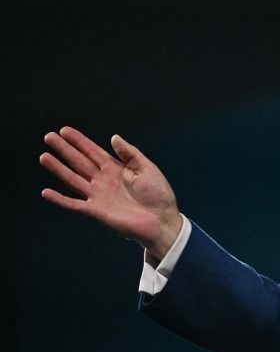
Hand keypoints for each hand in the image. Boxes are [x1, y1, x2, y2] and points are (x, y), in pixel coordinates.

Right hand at [39, 126, 181, 260]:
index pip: (93, 152)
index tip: (64, 130)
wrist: (162, 221)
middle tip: (49, 137)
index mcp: (116, 169)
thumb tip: (114, 137)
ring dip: (58, 169)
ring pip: (73, 179)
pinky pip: (74, 205)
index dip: (79, 141)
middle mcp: (104, 180)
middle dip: (64, 149)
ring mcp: (98, 195)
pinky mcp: (96, 211)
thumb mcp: (147, 168)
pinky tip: (46, 192)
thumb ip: (130, 153)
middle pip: (80, 162)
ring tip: (44, 156)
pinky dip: (60, 199)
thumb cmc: (158, 195)